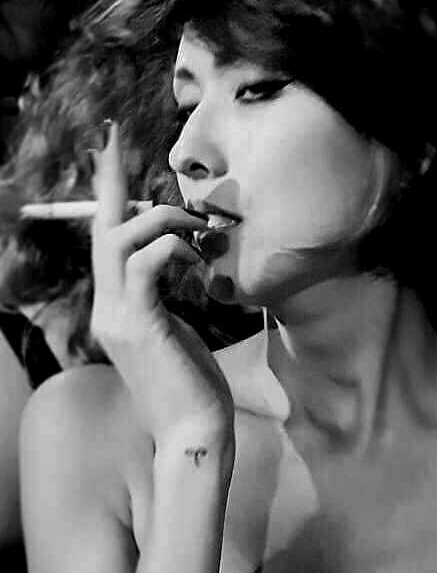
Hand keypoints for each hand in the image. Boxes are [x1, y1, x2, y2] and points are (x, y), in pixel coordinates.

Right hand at [90, 123, 235, 448]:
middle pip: (102, 232)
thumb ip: (165, 302)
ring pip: (121, 242)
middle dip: (110, 182)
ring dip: (161, 220)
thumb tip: (179, 268)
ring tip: (198, 228)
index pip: (107, 245)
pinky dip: (171, 248)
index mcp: (117, 309)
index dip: (108, 200)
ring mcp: (118, 318)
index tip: (110, 157)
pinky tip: (198, 256)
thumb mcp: (176, 334)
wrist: (193, 433)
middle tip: (115, 140)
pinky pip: (146, 266)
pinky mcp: (140, 326)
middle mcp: (108, 309)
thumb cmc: (193, 387)